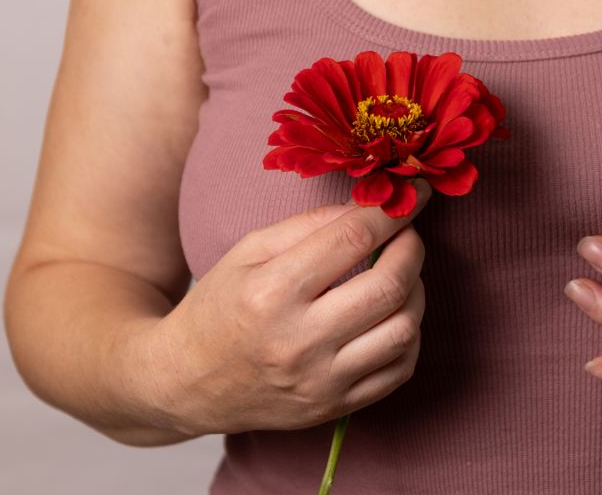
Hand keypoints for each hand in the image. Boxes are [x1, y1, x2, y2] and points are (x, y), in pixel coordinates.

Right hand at [146, 178, 432, 435]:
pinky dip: (410, 335)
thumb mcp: (249, 251)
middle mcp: (299, 340)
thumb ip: (311, 224)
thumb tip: (371, 207)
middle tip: (409, 234)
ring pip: (404, 329)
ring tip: (402, 274)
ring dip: (416, 292)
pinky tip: (394, 315)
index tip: (414, 193)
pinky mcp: (334, 408)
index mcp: (271, 292)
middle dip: (412, 248)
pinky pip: (400, 369)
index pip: (353, 239)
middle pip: (389, 285)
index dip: (393, 211)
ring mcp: (320, 381)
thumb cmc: (219, 307)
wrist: (184, 383)